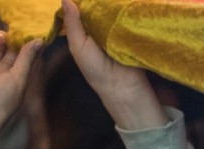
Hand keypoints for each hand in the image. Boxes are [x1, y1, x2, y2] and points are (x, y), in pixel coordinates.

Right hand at [0, 32, 40, 148]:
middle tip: (17, 28)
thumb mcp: (18, 78)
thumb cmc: (2, 101)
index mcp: (15, 77)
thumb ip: (27, 59)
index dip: (27, 45)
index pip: (23, 57)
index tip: (32, 30)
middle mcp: (0, 72)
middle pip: (9, 51)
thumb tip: (40, 40)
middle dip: (13, 39)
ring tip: (2, 34)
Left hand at [62, 0, 164, 128]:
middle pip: (98, 7)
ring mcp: (116, 28)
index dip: (82, 1)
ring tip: (114, 0)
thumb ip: (72, 24)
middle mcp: (100, 27)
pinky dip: (126, 12)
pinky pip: (128, 17)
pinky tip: (124, 4)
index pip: (81, 9)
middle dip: (99, 2)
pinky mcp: (131, 31)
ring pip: (112, 11)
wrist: (122, 85)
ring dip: (113, 5)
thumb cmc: (95, 69)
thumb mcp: (78, 46)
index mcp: (84, 30)